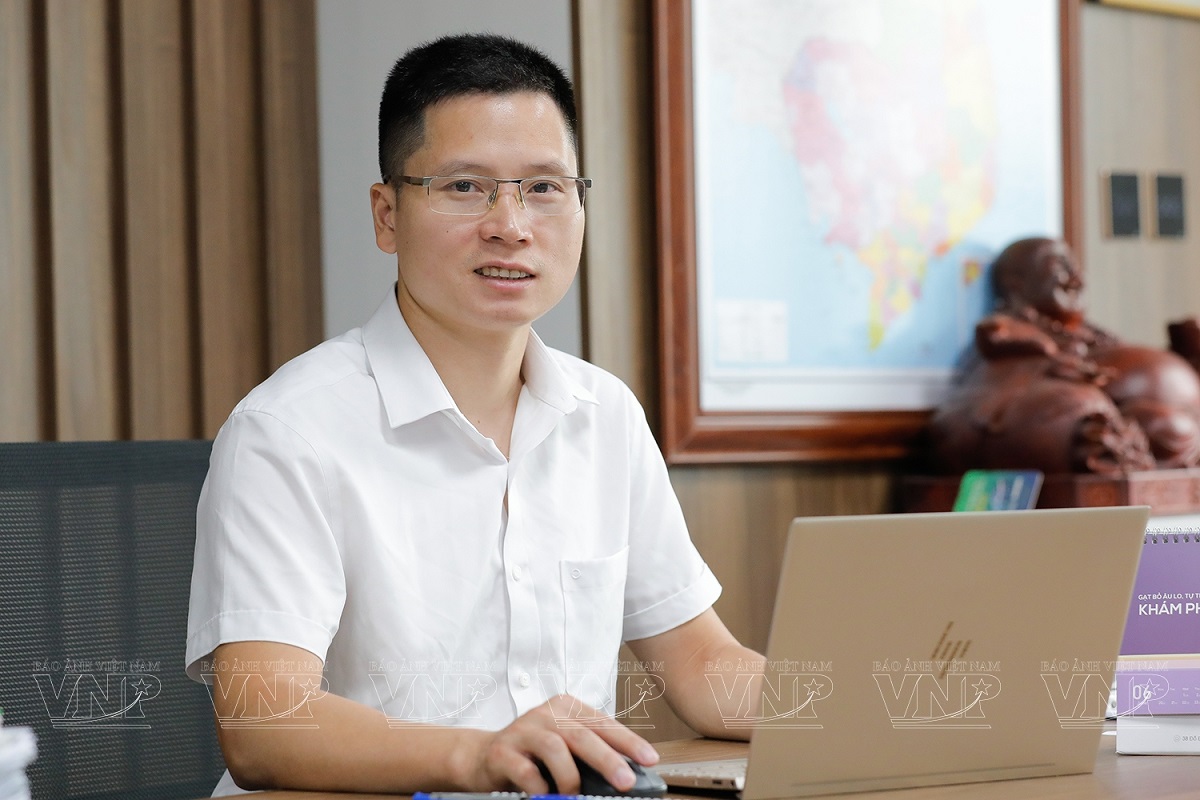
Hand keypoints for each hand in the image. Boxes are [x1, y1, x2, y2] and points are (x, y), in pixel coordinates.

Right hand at [458, 694, 657, 792]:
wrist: (483, 758)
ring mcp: (522, 730)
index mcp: (565, 707)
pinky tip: (546, 794)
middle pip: (581, 733)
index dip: (627, 741)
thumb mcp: (564, 745)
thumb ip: (590, 750)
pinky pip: (526, 770)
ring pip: (555, 748)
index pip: (602, 722)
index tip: (649, 758)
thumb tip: (626, 771)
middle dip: (607, 759)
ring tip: (575, 794)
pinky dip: (540, 786)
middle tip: (625, 781)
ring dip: (570, 776)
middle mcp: (545, 714)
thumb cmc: (533, 754)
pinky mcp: (502, 751)